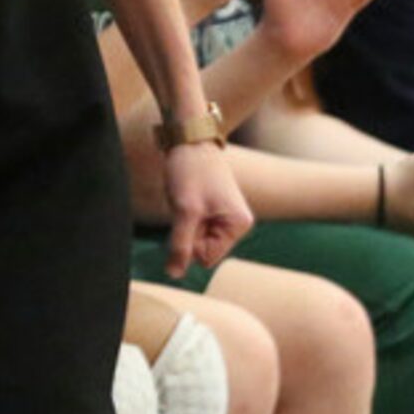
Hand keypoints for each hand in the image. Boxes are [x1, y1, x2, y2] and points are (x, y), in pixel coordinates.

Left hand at [160, 141, 251, 275]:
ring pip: (197, 237)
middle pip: (203, 249)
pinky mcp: (214, 209)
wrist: (189, 138)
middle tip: (187, 205)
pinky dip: (185, 215)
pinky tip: (187, 196)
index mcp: (239, 224)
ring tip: (187, 198)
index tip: (188, 217)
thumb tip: (174, 275)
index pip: (207, 258)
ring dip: (184, 222)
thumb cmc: (190, 171)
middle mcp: (237, 223)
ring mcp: (226, 216)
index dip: (190, 243)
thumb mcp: (185, 211)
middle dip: (188, 232)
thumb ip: (181, 246)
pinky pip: (195, 225)